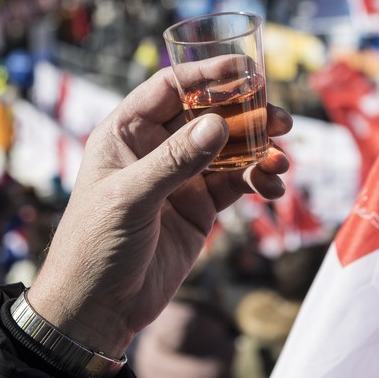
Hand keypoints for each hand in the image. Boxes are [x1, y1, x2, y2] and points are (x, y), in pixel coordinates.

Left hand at [27, 66, 291, 357]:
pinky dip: (258, 180)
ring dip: (259, 148)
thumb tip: (217, 125)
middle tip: (280, 119)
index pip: (170, 87)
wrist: (98, 309)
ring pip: (228, 148)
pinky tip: (273, 187)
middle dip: (245, 113)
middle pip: (207, 114)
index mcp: (126, 132)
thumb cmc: (95, 246)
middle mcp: (155, 147)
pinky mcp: (200, 207)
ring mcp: (180, 177)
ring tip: (283, 158)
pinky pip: (236, 182)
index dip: (207, 75)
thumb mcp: (129, 199)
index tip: (245, 70)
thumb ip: (174, 162)